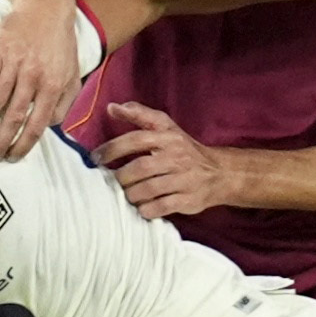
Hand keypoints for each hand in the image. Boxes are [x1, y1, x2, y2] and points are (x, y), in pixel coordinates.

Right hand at [0, 0, 83, 162]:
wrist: (46, 7)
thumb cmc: (60, 43)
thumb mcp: (73, 74)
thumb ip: (65, 103)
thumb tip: (51, 126)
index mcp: (53, 85)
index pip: (37, 124)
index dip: (24, 145)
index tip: (12, 157)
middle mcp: (34, 76)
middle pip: (14, 117)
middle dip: (1, 141)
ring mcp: (15, 63)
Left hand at [94, 101, 236, 219]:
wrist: (220, 173)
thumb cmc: (184, 149)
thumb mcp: (166, 127)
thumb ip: (139, 115)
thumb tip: (111, 107)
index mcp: (169, 137)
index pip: (137, 139)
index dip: (113, 149)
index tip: (95, 158)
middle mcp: (177, 157)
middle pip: (140, 168)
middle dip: (120, 177)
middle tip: (111, 182)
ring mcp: (184, 180)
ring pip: (148, 189)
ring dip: (131, 194)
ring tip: (125, 194)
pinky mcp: (188, 200)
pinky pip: (160, 207)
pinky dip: (146, 209)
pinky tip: (140, 207)